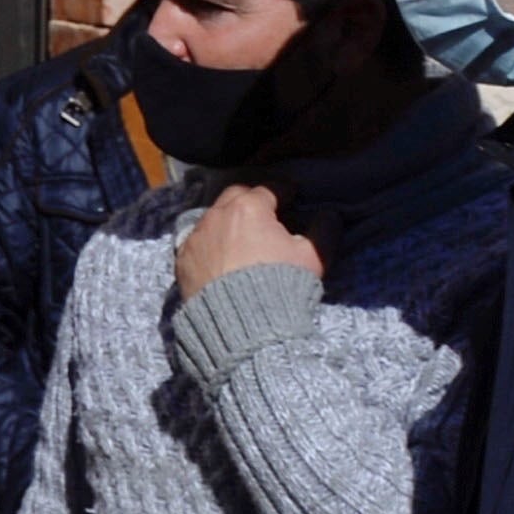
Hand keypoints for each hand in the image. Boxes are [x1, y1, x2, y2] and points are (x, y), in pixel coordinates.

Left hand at [174, 182, 323, 297]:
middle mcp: (217, 216)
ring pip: (213, 218)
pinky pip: (197, 242)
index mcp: (249, 208)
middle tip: (266, 212)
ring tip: (243, 236)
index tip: (292, 195)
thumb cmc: (280, 285)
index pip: (269, 189)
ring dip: (229, 221)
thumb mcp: (312, 257)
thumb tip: (330, 215)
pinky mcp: (182, 261)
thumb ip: (323, 230)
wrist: (241, 325)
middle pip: (235, 196)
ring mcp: (196, 238)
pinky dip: (211, 243)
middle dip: (252, 199)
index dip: (284, 190)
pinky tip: (221, 256)